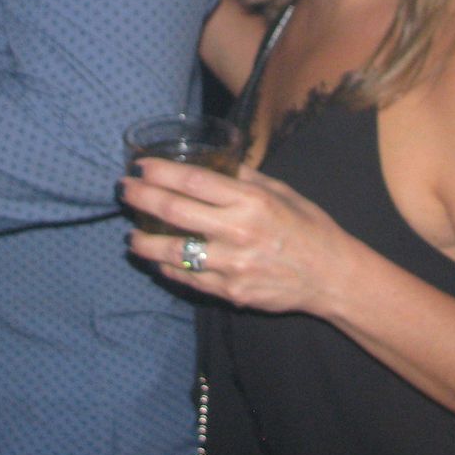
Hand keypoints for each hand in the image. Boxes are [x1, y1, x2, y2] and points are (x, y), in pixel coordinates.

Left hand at [122, 156, 352, 315]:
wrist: (330, 276)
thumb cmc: (308, 227)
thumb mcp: (282, 192)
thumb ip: (246, 178)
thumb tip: (216, 162)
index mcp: (250, 201)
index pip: (193, 181)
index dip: (161, 172)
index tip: (141, 166)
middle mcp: (237, 232)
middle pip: (174, 212)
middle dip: (141, 198)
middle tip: (124, 190)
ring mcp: (231, 266)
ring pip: (173, 253)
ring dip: (144, 243)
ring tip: (130, 236)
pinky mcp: (230, 292)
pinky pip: (188, 280)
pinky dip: (168, 269)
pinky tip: (158, 262)